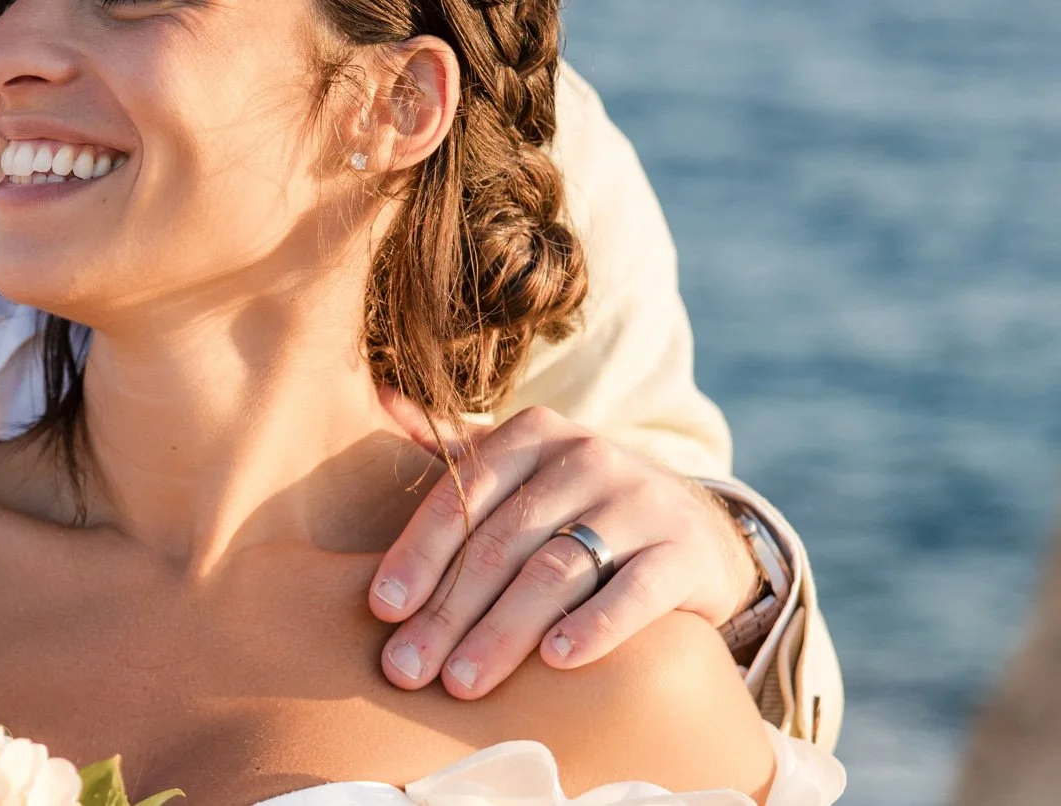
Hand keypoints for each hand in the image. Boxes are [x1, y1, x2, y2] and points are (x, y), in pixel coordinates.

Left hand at [368, 401, 757, 697]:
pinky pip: (634, 591)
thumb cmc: (581, 504)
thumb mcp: (524, 466)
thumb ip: (459, 447)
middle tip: (407, 668)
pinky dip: (594, 626)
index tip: (383, 609)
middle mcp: (586, 458)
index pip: (462, 496)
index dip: (418, 553)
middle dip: (448, 611)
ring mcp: (639, 502)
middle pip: (501, 543)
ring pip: (556, 570)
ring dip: (503, 631)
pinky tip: (556, 661)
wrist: (696, 529)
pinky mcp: (683, 552)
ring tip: (462, 680)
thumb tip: (378, 394)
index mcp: (533, 436)